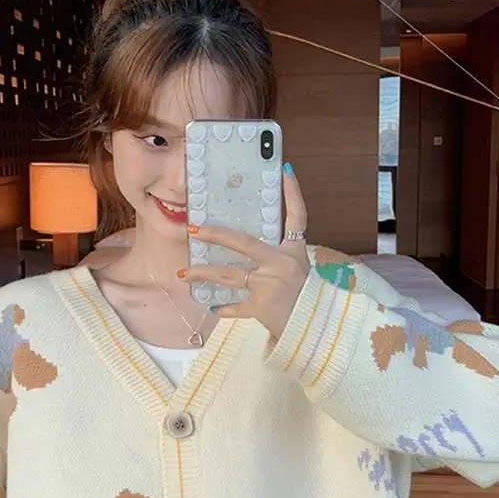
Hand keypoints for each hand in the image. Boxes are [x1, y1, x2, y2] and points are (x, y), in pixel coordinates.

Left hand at [179, 165, 309, 338]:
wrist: (314, 327)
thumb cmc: (306, 296)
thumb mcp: (299, 268)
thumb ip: (278, 254)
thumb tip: (249, 243)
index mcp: (295, 251)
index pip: (297, 216)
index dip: (293, 193)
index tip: (284, 171)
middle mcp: (282, 264)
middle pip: (243, 243)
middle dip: (215, 235)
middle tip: (193, 229)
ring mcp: (270, 286)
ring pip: (228, 275)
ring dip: (203, 274)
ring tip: (183, 274)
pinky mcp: (261, 307)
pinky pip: (235, 306)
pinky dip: (223, 308)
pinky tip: (211, 306)